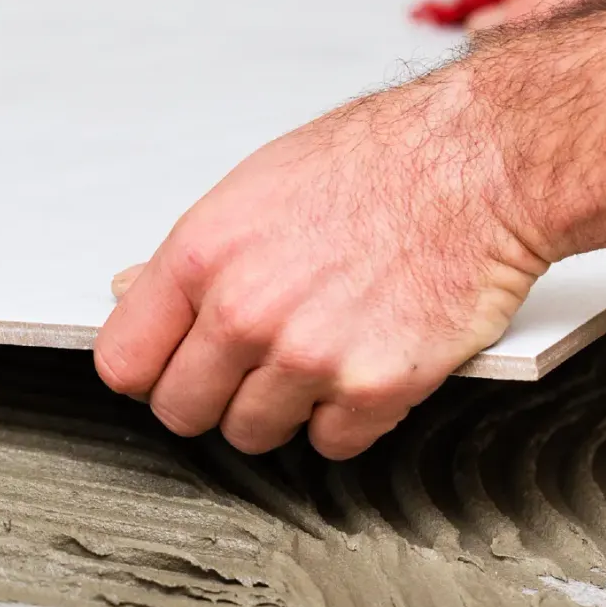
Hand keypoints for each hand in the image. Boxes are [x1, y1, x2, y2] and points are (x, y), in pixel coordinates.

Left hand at [94, 73, 547, 459]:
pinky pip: (329, 444)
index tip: (172, 366)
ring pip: (252, 435)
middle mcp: (246, 312)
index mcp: (203, 257)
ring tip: (318, 352)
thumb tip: (133, 295)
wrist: (480, 166)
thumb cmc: (379, 163)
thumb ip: (192, 257)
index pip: (125, 362)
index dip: (150, 370)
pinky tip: (362, 363)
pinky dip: (346, 418)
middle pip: (182, 412)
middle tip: (253, 363)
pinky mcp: (373, 389)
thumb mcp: (255, 188)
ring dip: (281, 409)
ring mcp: (308, 356)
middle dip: (212, 396)